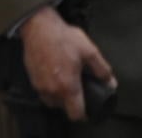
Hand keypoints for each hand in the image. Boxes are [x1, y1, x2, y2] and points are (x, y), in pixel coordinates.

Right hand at [20, 5, 115, 121]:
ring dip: (57, 95)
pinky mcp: (30, 76)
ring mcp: (39, 84)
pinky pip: (41, 89)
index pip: (75, 113)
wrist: (38, 26)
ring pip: (50, 99)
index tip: (87, 108)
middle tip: (75, 89)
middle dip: (69, 102)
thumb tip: (110, 82)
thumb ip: (102, 70)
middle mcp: (52, 89)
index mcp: (68, 86)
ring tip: (63, 81)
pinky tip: (53, 73)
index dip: (83, 114)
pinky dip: (48, 86)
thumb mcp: (90, 51)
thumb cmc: (63, 38)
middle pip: (62, 107)